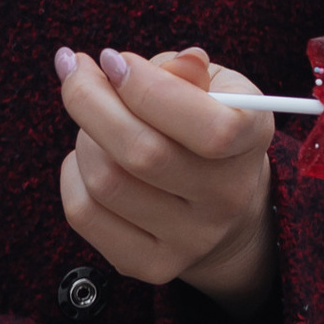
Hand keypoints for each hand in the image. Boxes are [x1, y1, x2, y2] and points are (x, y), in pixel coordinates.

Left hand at [53, 43, 277, 310]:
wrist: (220, 201)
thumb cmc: (204, 122)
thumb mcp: (213, 84)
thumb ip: (182, 71)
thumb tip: (145, 67)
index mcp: (252, 139)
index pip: (211, 128)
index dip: (146, 88)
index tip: (112, 60)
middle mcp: (228, 198)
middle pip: (142, 154)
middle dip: (90, 100)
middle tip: (76, 71)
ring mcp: (191, 239)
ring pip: (105, 182)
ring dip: (83, 137)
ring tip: (93, 119)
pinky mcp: (151, 264)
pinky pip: (84, 214)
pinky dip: (72, 174)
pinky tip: (90, 157)